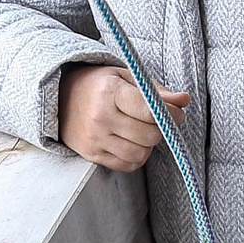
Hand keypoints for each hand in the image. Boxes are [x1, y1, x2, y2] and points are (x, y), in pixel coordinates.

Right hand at [57, 65, 189, 171]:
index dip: (171, 114)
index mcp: (110, 91)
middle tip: (157, 121)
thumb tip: (184, 101)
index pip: (151, 111)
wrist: (60, 97)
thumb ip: (156, 91)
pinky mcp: (91, 154)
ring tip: (142, 132)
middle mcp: (100, 116)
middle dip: (161, 130)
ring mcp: (94, 138)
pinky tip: (131, 142)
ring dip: (148, 145)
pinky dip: (136, 157)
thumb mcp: (126, 77)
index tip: (175, 113)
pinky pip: (127, 165)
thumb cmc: (99, 84)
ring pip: (140, 153)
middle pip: (150, 135)